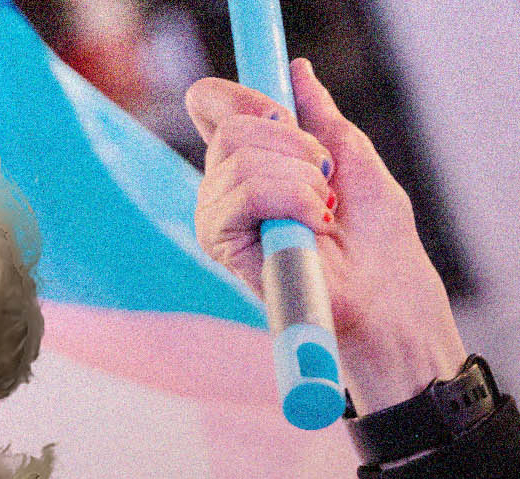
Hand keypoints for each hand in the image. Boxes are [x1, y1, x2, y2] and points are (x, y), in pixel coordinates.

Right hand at [187, 57, 465, 408]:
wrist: (383, 288)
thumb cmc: (375, 236)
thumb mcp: (353, 155)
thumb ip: (319, 115)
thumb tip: (296, 72)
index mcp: (252, 161)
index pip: (213, 107)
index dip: (240, 96)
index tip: (281, 111)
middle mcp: (225, 186)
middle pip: (231, 127)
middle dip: (294, 143)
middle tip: (325, 179)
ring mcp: (217, 215)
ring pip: (241, 159)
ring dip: (301, 179)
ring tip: (322, 211)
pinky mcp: (220, 243)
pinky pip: (245, 193)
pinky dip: (291, 200)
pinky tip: (310, 225)